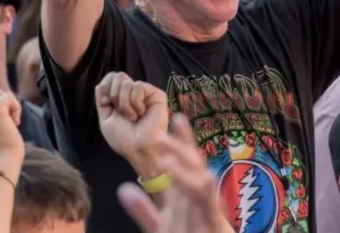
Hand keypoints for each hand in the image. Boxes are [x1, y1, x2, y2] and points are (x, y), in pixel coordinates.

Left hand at [96, 72, 169, 175]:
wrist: (137, 148)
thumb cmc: (123, 138)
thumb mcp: (105, 118)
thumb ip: (102, 100)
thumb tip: (100, 84)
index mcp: (122, 97)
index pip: (111, 77)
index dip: (106, 87)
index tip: (107, 104)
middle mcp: (134, 93)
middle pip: (117, 76)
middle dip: (114, 97)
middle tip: (123, 113)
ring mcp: (146, 93)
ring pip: (126, 83)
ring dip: (125, 104)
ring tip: (133, 117)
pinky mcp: (156, 95)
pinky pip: (138, 87)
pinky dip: (135, 103)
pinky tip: (142, 113)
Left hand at [117, 115, 229, 232]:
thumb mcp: (160, 228)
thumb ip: (143, 210)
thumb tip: (124, 188)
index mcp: (185, 198)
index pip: (183, 163)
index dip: (180, 141)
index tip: (176, 117)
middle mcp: (198, 199)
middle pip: (194, 165)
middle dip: (184, 145)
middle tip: (175, 122)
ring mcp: (207, 211)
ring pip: (200, 182)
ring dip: (186, 168)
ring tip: (169, 156)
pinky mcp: (215, 223)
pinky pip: (209, 205)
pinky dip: (205, 192)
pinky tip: (204, 178)